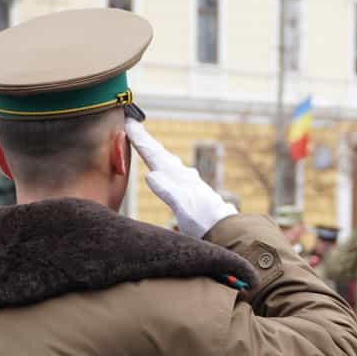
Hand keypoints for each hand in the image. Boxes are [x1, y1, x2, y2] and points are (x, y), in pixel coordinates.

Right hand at [126, 119, 236, 237]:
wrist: (226, 232)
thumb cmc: (204, 223)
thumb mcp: (183, 208)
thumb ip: (169, 191)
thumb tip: (151, 175)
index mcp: (178, 179)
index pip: (156, 156)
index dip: (142, 141)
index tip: (130, 123)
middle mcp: (184, 177)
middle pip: (161, 154)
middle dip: (147, 141)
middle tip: (134, 125)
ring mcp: (190, 183)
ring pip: (169, 162)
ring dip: (156, 151)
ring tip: (147, 143)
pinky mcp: (193, 192)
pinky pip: (175, 172)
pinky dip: (166, 165)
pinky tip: (169, 169)